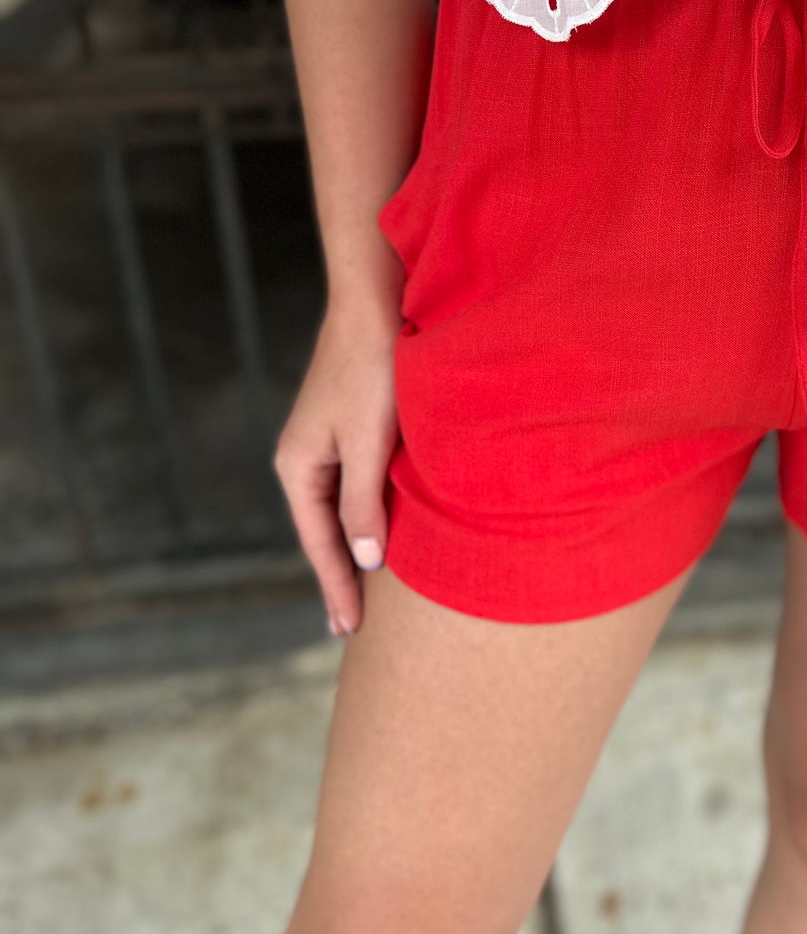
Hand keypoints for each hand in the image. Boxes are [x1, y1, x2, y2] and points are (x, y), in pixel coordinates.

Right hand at [273, 299, 398, 636]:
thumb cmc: (373, 368)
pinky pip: (355, 487)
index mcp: (298, 465)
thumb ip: (364, 502)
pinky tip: (381, 532)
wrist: (376, 303)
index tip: (349, 629)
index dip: (337, 587)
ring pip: (342, 509)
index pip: (319, 543)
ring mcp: (326, 444)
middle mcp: (304, 459)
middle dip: (339, 578)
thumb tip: (364, 560)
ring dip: (355, 548)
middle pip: (325, 532)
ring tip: (367, 593)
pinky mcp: (350, 429)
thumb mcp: (368, 441)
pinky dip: (367, 516)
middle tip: (350, 629)